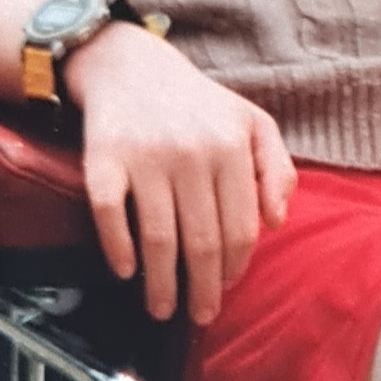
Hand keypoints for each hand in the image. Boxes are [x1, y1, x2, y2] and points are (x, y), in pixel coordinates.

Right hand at [64, 25, 295, 324]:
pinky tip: (126, 272)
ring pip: (159, 238)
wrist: (128, 65)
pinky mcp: (103, 158)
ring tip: (162, 309)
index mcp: (231, 147)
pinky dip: (118, 248)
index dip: (235, 265)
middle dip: (203, 289)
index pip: (240, 227)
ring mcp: (145, 156)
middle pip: (202, 241)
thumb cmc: (197, 104)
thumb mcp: (251, 121)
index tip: (226, 287)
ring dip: (161, 283)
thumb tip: (276, 222)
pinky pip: (111, 214)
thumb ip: (276, 168)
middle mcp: (191, 153)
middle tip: (201, 315)